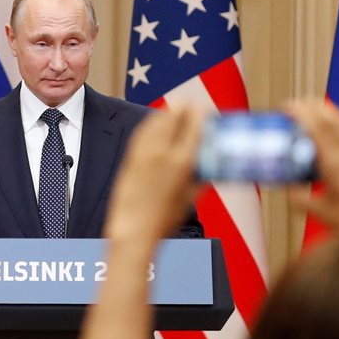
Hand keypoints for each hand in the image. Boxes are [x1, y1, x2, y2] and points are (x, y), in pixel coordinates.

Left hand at [104, 104, 204, 242]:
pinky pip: (142, 131)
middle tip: (193, 108)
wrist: (134, 229)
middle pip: (175, 115)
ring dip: (168, 112)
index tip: (207, 111)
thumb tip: (208, 161)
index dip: (202, 113)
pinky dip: (152, 123)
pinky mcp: (130, 157)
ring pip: (156, 119)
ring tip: (177, 112)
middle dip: (186, 108)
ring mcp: (143, 153)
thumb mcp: (192, 196)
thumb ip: (201, 175)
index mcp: (182, 161)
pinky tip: (157, 124)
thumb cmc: (165, 219)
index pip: (195, 123)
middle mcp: (162, 152)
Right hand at [287, 100, 338, 257]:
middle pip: (331, 117)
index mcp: (335, 164)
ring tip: (317, 115)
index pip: (316, 127)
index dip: (300, 112)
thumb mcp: (311, 209)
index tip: (286, 107)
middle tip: (296, 105)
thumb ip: (294, 193)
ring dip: (331, 113)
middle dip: (311, 106)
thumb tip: (282, 182)